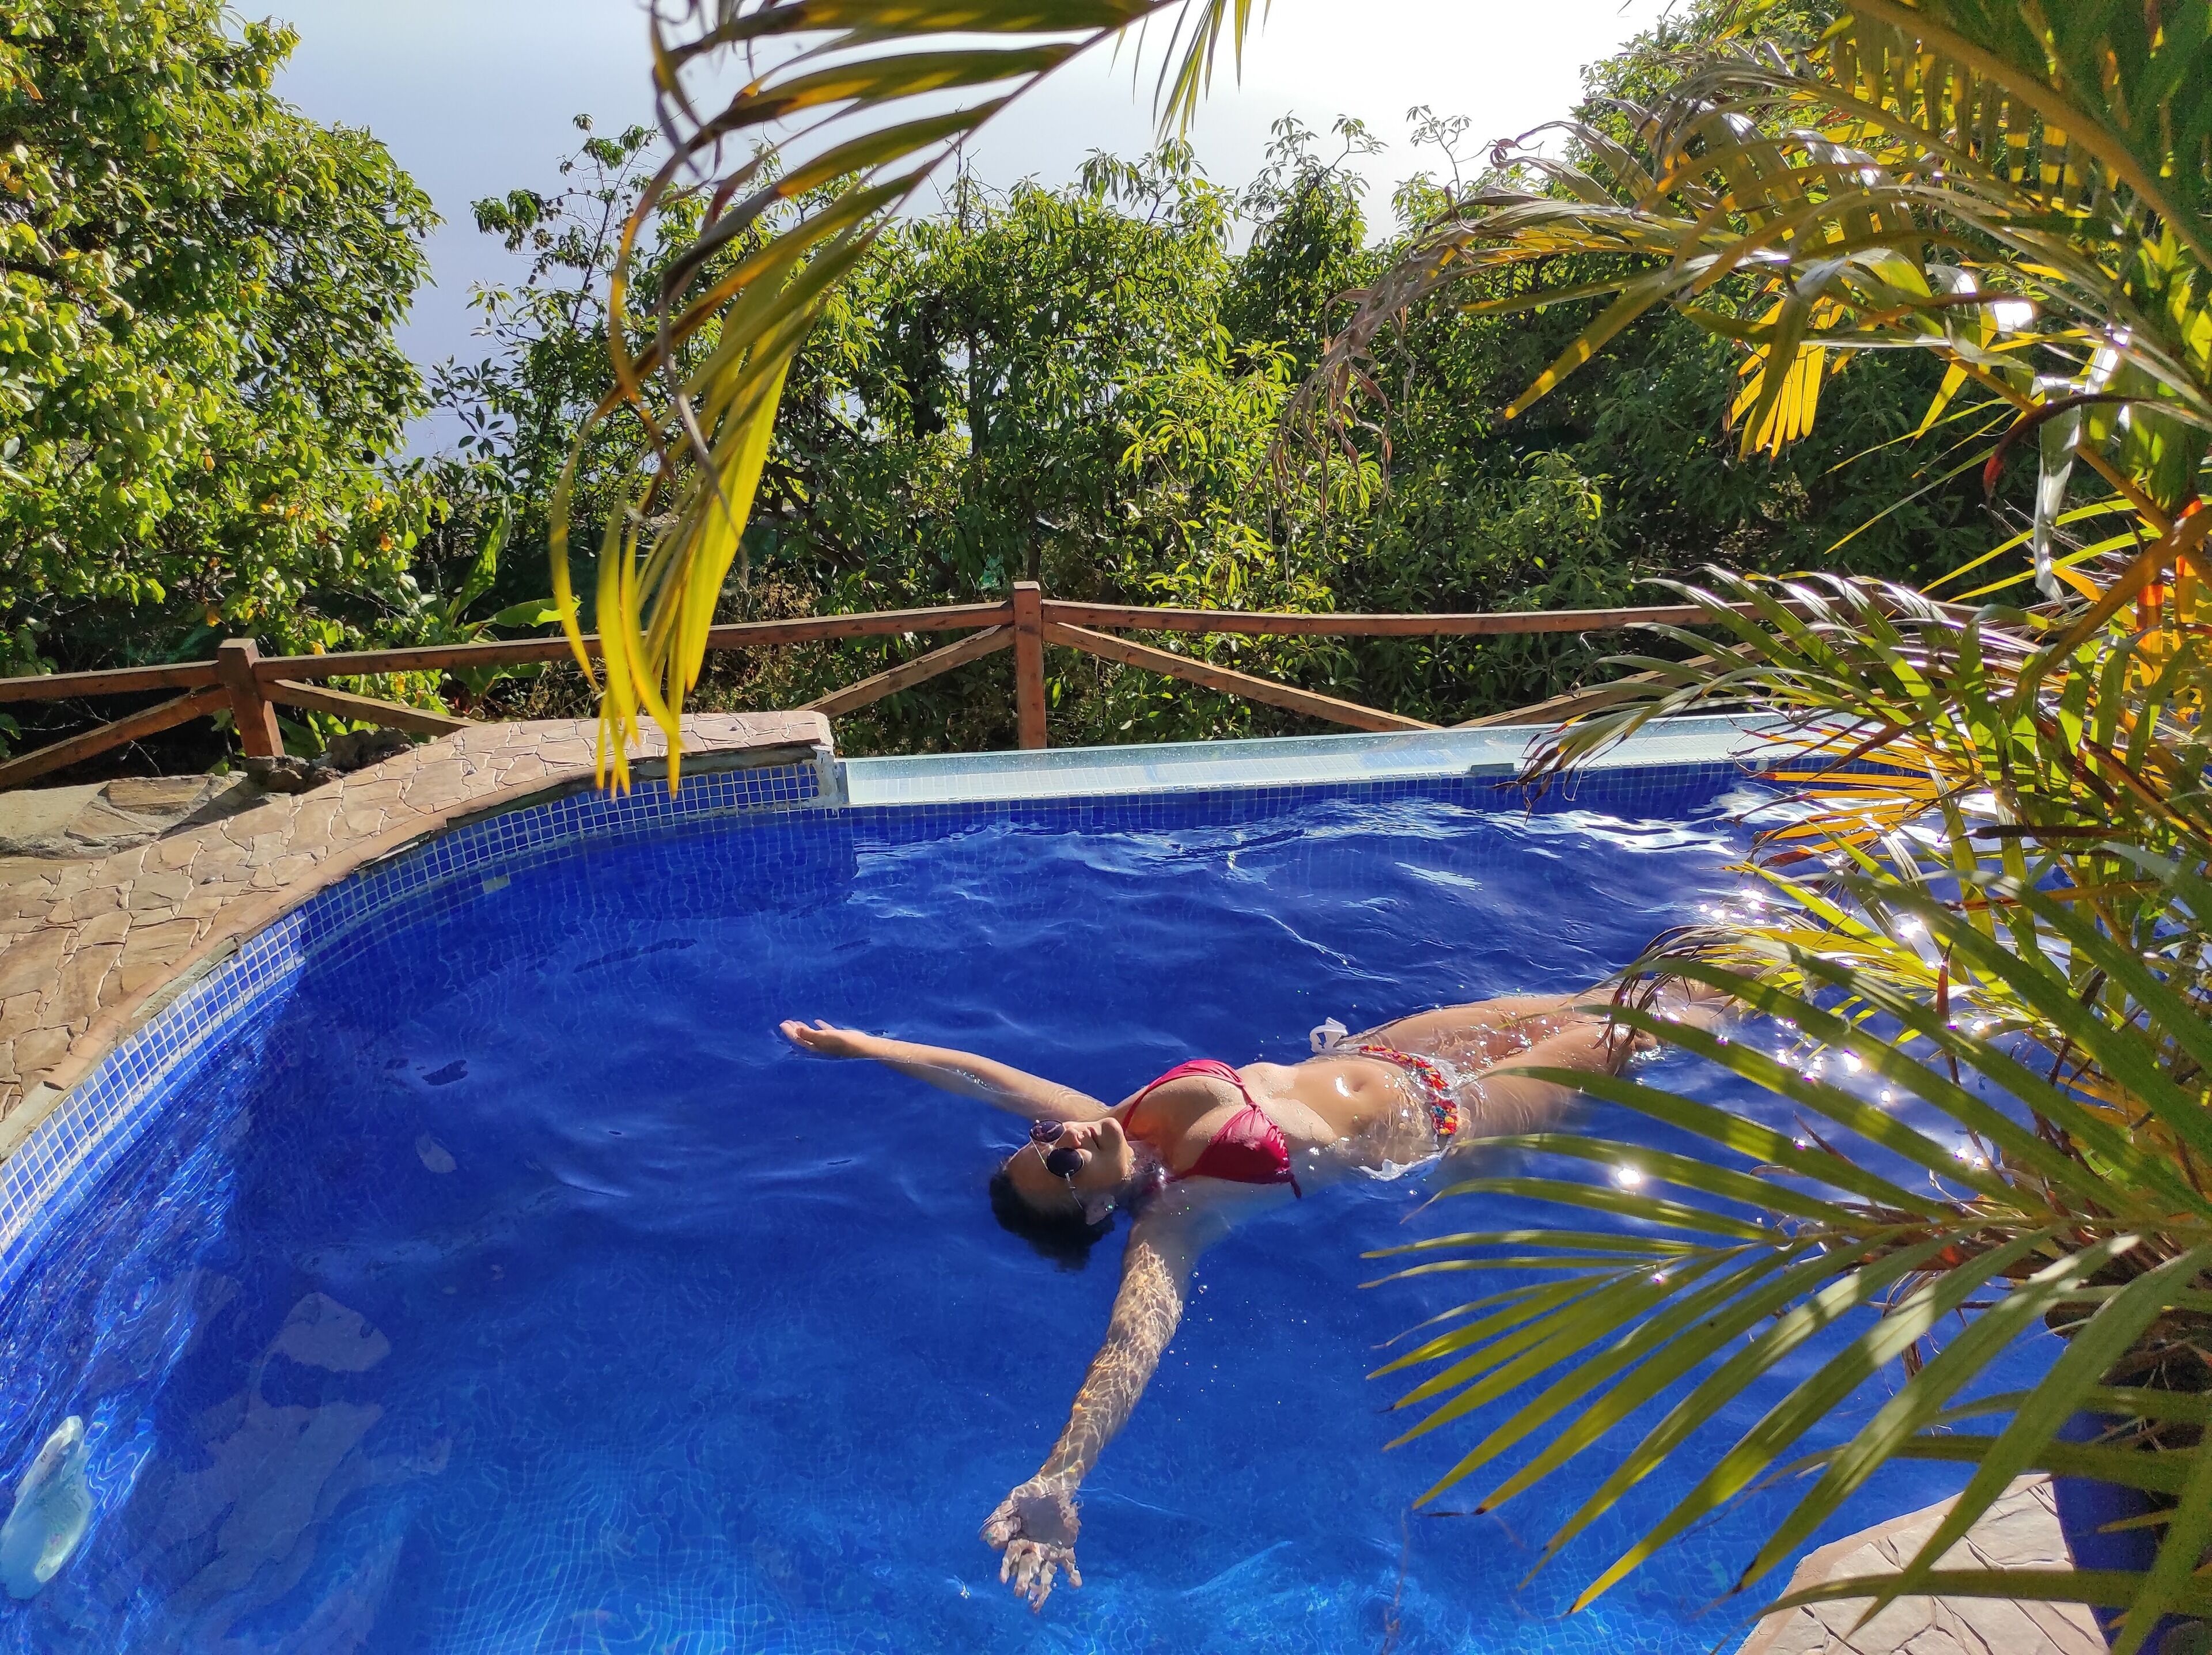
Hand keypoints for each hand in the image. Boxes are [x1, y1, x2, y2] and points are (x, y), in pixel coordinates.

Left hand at [777, 1019, 872, 1058]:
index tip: (782, 1024)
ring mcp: (828, 1042)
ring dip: (804, 1028)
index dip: (790, 1032)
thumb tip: (795, 1031)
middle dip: (794, 1030)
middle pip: (803, 1038)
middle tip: (786, 1022)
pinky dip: (819, 1026)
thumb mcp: (825, 1037)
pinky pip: (825, 1031)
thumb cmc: (843, 1043)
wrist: (862, 1047)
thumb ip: (810, 1034)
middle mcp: (819, 1046)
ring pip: (812, 1034)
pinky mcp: (836, 1037)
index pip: (798, 1039)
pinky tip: (816, 1021)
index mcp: (815, 1046)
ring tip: (797, 1022)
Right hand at [980, 1477, 1081, 1610]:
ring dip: (1043, 1589)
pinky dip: (1072, 1575)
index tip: (1003, 1580)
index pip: (1010, 1557)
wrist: (1055, 1485)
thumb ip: (1000, 1518)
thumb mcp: (1012, 1501)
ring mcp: (1049, 1552)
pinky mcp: (1065, 1549)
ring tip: (1037, 1606)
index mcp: (1017, 1541)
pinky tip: (1074, 1584)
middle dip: (1023, 1582)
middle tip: (1019, 1594)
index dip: (1006, 1568)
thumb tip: (987, 1539)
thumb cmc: (1029, 1493)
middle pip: (1027, 1569)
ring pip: (1045, 1574)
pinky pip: (1068, 1565)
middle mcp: (1032, 1551)